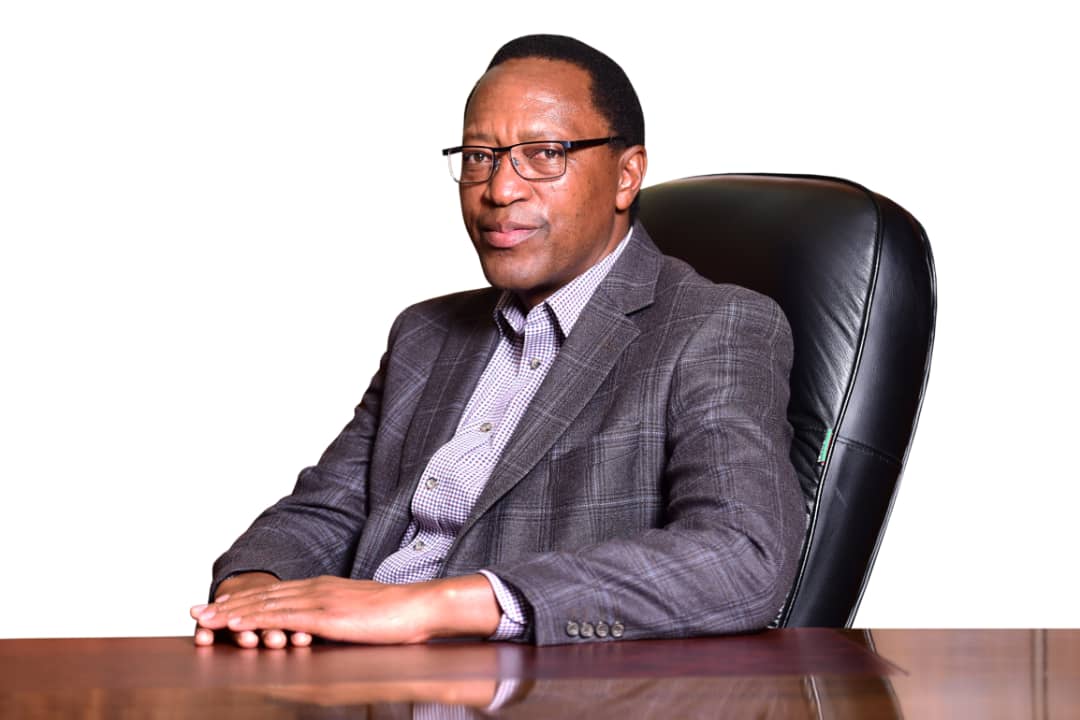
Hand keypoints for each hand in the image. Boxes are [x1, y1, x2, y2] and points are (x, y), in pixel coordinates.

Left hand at [190, 574, 499, 644]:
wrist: (419, 607)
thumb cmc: (396, 615)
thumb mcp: (359, 614)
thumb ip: (337, 617)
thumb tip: (324, 628)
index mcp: (323, 588)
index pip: (275, 594)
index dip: (244, 600)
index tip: (219, 605)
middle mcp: (315, 589)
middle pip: (262, 598)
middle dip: (226, 606)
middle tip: (196, 612)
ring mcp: (319, 601)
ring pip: (265, 607)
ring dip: (230, 613)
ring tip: (204, 619)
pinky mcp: (325, 617)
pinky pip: (282, 619)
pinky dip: (254, 621)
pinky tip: (235, 625)